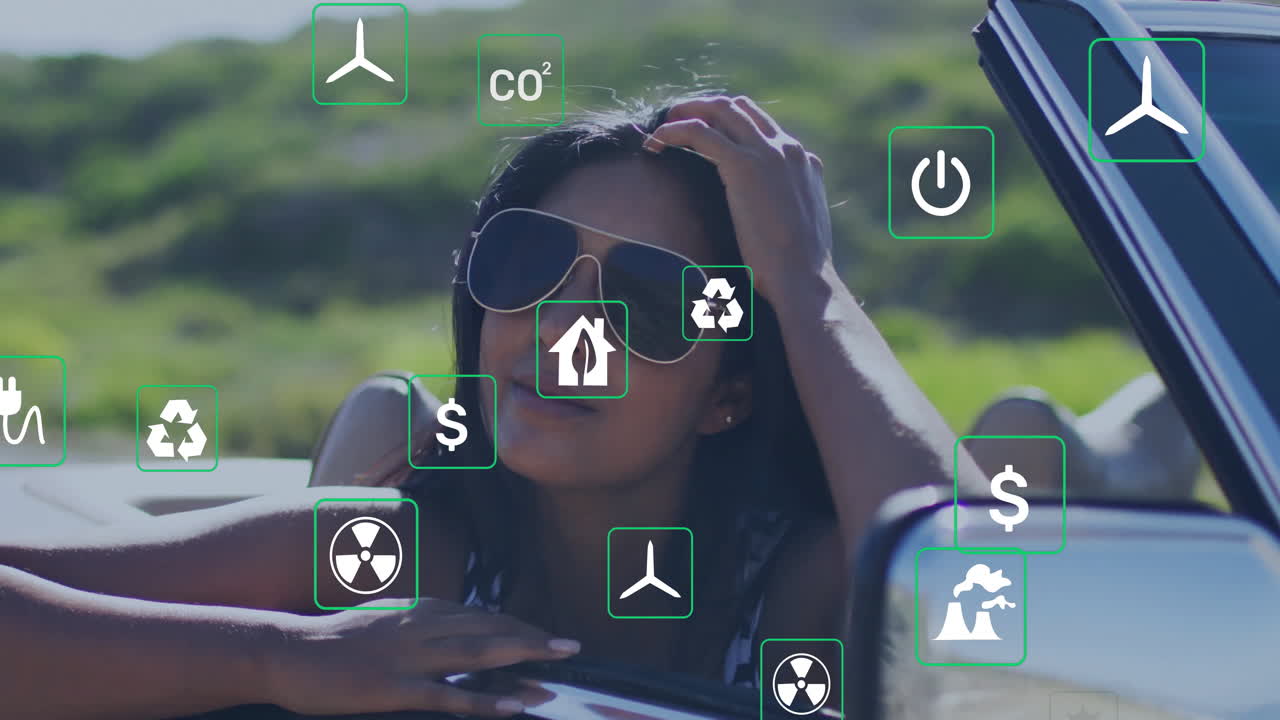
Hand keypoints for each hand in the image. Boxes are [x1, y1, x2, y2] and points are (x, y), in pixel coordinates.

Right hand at [267, 598, 578, 716]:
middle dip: (533, 635)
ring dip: (522, 659)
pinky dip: (484, 699)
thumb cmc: (331, 641)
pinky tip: (512, 705)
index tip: (544, 633)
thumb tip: (448, 624)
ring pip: (478, 654)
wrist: (286, 650)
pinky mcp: (395, 687)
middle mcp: (422, 626)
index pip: (481, 614)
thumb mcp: (381, 621)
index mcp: (418, 610)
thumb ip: (417, 622)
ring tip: (558, 664)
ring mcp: (409, 656)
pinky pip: (448, 695)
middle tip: (571, 644)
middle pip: (489, 628)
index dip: (517, 623)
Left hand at [642, 95, 833, 303]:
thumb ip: (782, 211)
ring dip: (687, 111)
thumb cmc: (796, 271)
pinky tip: (654, 142)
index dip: (728, 126)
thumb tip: (762, 222)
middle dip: (705, 109)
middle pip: (740, 108)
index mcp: (804, 161)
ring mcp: (767, 153)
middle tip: (676, 123)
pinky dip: (673, 130)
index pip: (761, 126)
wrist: (803, 278)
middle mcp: (787, 148)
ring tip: (662, 130)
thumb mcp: (795, 231)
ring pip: (720, 109)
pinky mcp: (744, 165)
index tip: (703, 139)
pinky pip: (699, 131)